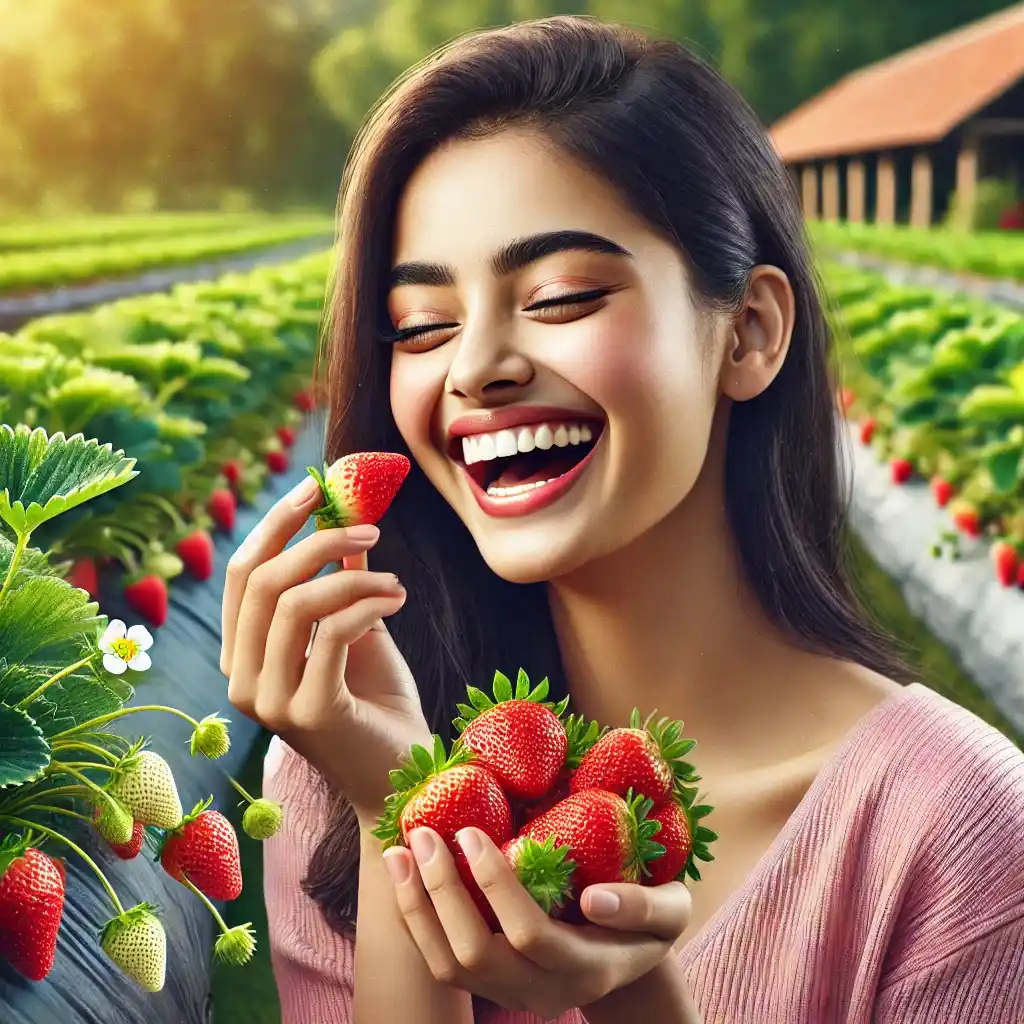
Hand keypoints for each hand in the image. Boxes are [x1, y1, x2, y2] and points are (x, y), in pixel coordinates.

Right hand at [221, 475, 431, 820]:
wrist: (404, 774)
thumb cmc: (377, 699)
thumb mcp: (355, 626)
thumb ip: (342, 576)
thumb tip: (347, 511)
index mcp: (243, 656)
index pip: (242, 575)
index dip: (275, 524)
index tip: (317, 487)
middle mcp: (241, 680)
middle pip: (261, 581)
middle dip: (317, 539)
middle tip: (370, 527)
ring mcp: (269, 701)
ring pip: (295, 603)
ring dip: (354, 577)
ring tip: (396, 583)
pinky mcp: (308, 714)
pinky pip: (331, 632)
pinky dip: (368, 603)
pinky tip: (397, 600)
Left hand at [382, 825, 691, 1019]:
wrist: (631, 963)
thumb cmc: (652, 922)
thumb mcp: (671, 909)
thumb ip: (642, 905)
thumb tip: (594, 896)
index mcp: (587, 968)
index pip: (530, 935)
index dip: (495, 885)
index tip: (471, 832)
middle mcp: (544, 992)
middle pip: (475, 956)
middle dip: (442, 893)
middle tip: (424, 833)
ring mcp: (513, 996)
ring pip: (448, 968)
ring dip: (416, 908)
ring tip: (398, 852)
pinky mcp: (491, 988)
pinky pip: (441, 963)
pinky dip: (416, 919)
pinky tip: (404, 876)